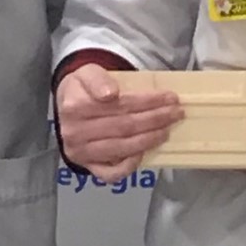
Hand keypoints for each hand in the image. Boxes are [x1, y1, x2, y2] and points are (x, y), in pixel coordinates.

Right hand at [56, 65, 180, 181]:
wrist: (68, 104)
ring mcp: (80, 152)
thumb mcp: (88, 72)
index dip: (148, 102)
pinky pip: (111, 173)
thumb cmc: (84, 89)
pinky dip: (130, 166)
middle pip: (125, 126)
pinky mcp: (86, 166)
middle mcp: (75, 132)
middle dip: (155, 119)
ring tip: (167, 129)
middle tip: (176, 113)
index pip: (120, 105)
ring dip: (149, 139)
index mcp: (75, 106)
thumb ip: (97, 79)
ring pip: (122, 148)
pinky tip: (143, 153)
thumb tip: (111, 94)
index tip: (170, 98)